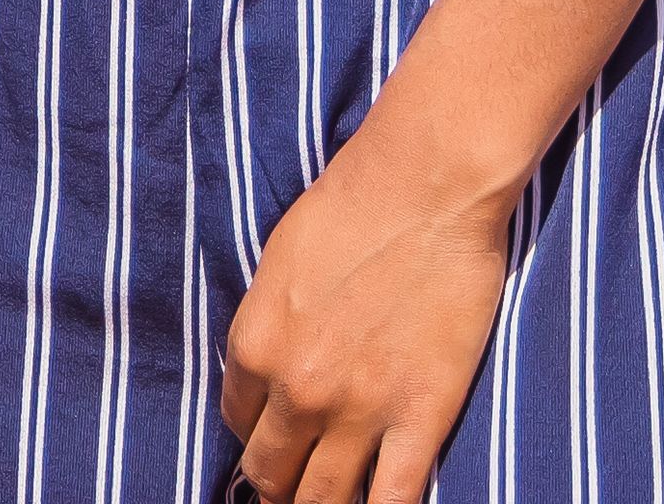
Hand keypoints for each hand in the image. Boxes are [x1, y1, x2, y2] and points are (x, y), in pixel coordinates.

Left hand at [215, 127, 516, 503]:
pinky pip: (394, 499)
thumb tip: (270, 366)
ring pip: (324, 500)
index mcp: (255, 346)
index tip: (272, 437)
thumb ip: (270, 325)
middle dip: (277, 485)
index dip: (255, 434)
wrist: (425, 190)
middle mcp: (298, 390)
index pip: (238, 421)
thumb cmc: (351, 208)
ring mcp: (360, 411)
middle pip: (271, 473)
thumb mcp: (279, 263)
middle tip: (293, 484)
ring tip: (329, 502)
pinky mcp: (420, 418)